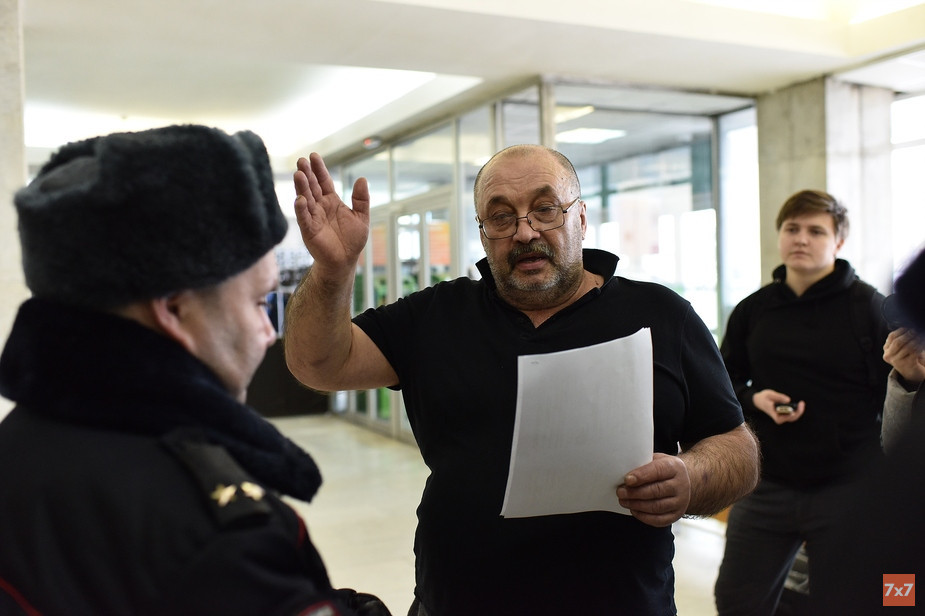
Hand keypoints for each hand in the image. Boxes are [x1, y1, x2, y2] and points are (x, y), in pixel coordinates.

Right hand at [293, 153, 370, 275]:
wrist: (345, 261)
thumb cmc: (352, 240)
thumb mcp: (361, 217)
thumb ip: (361, 199)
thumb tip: (362, 179)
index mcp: (332, 201)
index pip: (324, 181)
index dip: (319, 169)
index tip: (313, 156)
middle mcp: (320, 207)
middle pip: (312, 187)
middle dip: (307, 174)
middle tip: (301, 161)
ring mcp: (313, 218)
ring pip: (305, 199)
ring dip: (301, 187)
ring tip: (298, 174)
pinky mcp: (309, 231)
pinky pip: (304, 218)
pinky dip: (301, 209)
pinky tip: (300, 199)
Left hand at [616, 453, 690, 526]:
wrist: (682, 482)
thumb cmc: (664, 470)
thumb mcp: (657, 460)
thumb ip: (643, 463)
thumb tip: (624, 471)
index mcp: (674, 467)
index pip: (658, 471)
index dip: (641, 476)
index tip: (627, 480)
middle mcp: (681, 485)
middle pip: (656, 491)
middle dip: (635, 493)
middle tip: (620, 492)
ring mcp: (680, 502)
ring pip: (656, 506)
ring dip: (637, 505)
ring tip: (624, 501)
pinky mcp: (676, 515)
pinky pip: (659, 520)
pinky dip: (644, 517)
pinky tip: (634, 510)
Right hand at [752, 389, 804, 423]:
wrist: (760, 401)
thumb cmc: (764, 397)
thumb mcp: (769, 394)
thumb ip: (778, 397)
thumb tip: (788, 400)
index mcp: (772, 414)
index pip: (781, 418)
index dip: (788, 416)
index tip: (793, 411)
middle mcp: (778, 418)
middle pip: (790, 418)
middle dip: (798, 412)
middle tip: (801, 403)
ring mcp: (782, 417)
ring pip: (793, 417)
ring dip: (799, 411)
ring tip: (801, 403)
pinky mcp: (784, 415)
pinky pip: (793, 415)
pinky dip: (797, 410)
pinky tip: (800, 404)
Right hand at [883, 328, 924, 386]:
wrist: (913, 373)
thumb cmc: (908, 357)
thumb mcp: (901, 348)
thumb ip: (901, 339)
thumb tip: (907, 326)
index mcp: (886, 350)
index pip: (891, 336)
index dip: (901, 330)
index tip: (909, 327)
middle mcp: (889, 356)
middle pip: (898, 342)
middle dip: (908, 335)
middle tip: (916, 330)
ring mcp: (897, 361)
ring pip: (906, 347)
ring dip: (915, 340)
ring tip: (921, 336)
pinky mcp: (906, 364)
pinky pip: (914, 352)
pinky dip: (920, 346)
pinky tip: (922, 344)